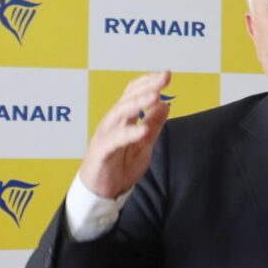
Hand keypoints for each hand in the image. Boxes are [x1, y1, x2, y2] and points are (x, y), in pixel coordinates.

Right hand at [79, 70, 170, 198]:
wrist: (101, 193)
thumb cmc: (119, 167)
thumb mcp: (144, 145)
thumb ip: (154, 125)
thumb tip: (166, 104)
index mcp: (123, 119)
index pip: (134, 93)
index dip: (149, 82)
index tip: (166, 74)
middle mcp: (113, 122)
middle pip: (129, 98)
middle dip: (147, 86)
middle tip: (164, 78)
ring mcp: (106, 135)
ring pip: (120, 112)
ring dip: (138, 103)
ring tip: (155, 96)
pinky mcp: (102, 151)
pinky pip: (115, 139)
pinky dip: (129, 133)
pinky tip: (143, 130)